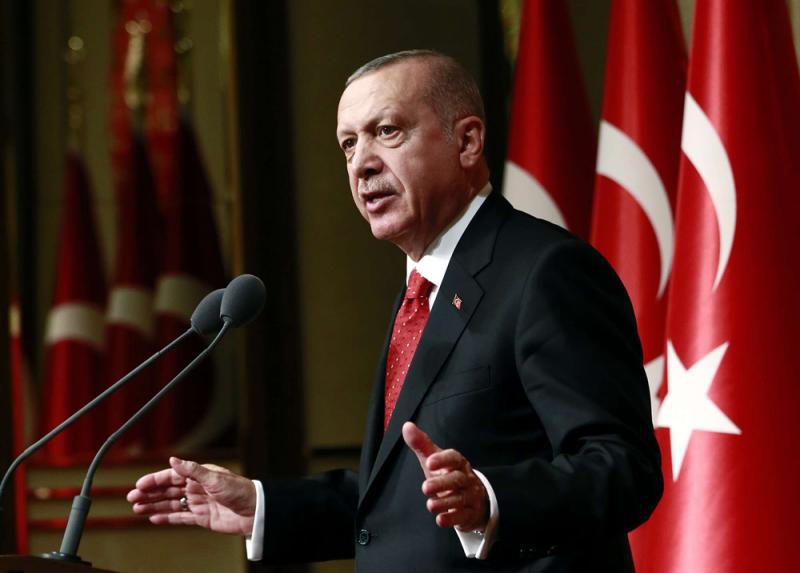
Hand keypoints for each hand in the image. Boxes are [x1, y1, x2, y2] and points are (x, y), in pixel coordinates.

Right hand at [127, 457, 255, 535]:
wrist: (255, 511)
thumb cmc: (239, 490)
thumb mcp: (214, 478)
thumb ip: (192, 470)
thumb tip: (173, 460)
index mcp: (199, 475)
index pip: (172, 476)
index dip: (155, 480)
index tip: (139, 485)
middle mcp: (197, 488)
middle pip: (168, 490)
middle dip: (149, 494)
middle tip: (131, 498)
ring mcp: (198, 503)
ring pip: (171, 504)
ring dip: (154, 506)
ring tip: (137, 509)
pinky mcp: (202, 518)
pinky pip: (180, 517)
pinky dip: (167, 518)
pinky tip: (153, 518)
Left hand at [402, 421, 487, 530]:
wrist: (470, 497)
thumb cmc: (447, 474)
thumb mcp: (433, 460)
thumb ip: (421, 444)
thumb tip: (406, 426)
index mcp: (457, 463)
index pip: (454, 457)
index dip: (442, 459)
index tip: (429, 462)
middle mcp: (466, 478)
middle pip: (457, 479)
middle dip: (442, 483)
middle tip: (425, 488)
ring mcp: (470, 495)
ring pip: (460, 498)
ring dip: (445, 502)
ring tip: (430, 505)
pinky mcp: (470, 513)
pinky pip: (463, 516)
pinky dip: (452, 518)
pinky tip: (440, 519)